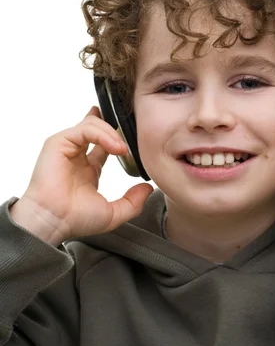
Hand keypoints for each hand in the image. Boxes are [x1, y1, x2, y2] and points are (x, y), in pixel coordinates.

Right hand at [14, 106, 152, 244]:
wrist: (54, 221)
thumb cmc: (75, 219)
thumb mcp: (112, 213)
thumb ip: (133, 202)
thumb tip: (148, 188)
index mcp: (88, 169)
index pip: (103, 143)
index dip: (117, 135)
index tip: (130, 136)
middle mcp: (76, 155)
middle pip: (97, 127)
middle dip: (115, 128)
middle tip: (128, 141)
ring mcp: (66, 147)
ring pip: (92, 125)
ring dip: (112, 133)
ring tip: (123, 149)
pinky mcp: (58, 143)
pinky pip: (84, 129)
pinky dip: (102, 134)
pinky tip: (114, 147)